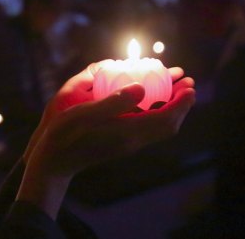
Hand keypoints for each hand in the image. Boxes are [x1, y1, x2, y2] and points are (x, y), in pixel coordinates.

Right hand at [17, 62, 195, 216]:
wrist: (54, 162)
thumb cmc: (64, 134)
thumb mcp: (84, 113)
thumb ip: (113, 101)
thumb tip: (141, 88)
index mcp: (127, 132)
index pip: (165, 118)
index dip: (181, 102)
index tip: (190, 85)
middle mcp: (132, 140)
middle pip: (168, 125)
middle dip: (181, 104)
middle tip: (186, 81)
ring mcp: (127, 144)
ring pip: (160, 128)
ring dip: (170, 108)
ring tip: (173, 87)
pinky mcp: (121, 144)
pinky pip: (149, 128)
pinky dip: (157, 113)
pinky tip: (148, 99)